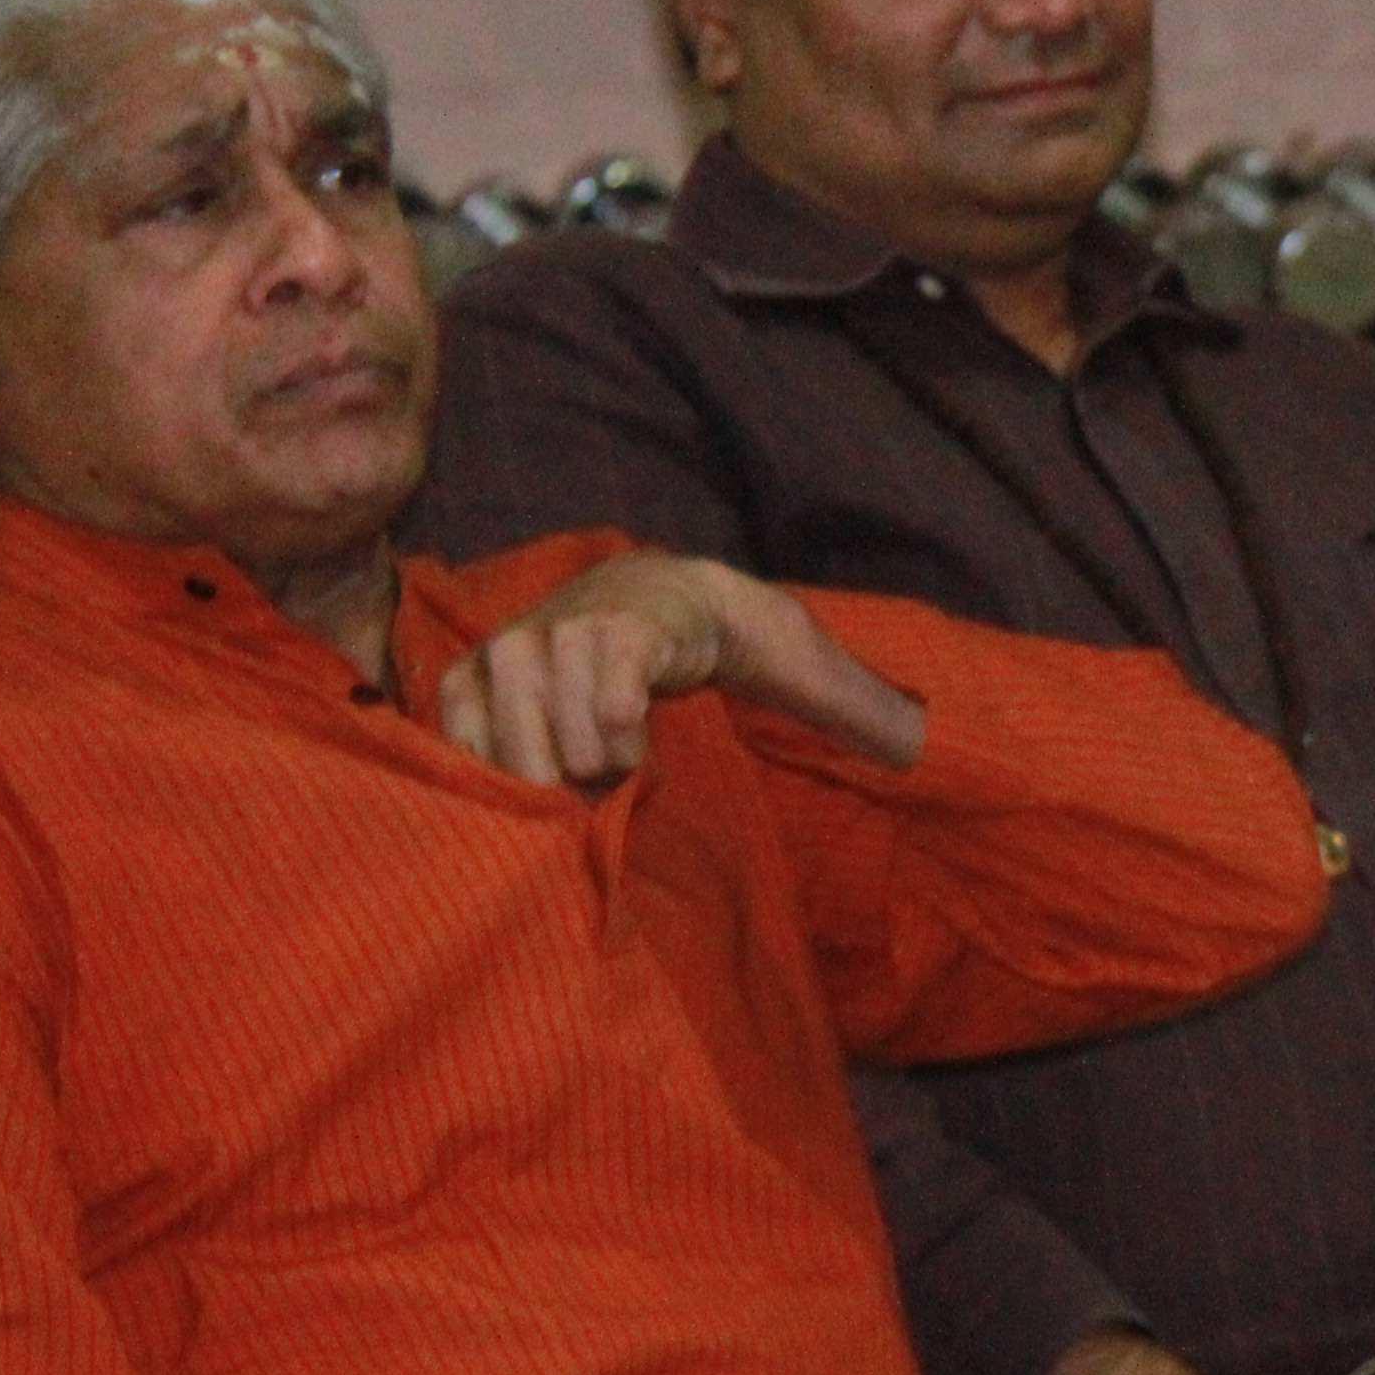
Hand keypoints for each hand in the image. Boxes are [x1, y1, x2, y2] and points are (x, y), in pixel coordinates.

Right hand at [435, 549, 923, 791]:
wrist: (667, 595)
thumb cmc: (737, 641)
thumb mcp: (796, 662)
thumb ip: (849, 703)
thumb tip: (918, 747)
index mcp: (644, 616)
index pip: (615, 671)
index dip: (620, 727)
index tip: (641, 754)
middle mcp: (563, 621)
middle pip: (553, 718)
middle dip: (587, 765)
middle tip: (622, 772)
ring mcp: (510, 645)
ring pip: (501, 727)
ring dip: (543, 770)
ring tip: (586, 775)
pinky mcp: (469, 675)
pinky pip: (456, 731)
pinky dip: (491, 767)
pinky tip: (536, 779)